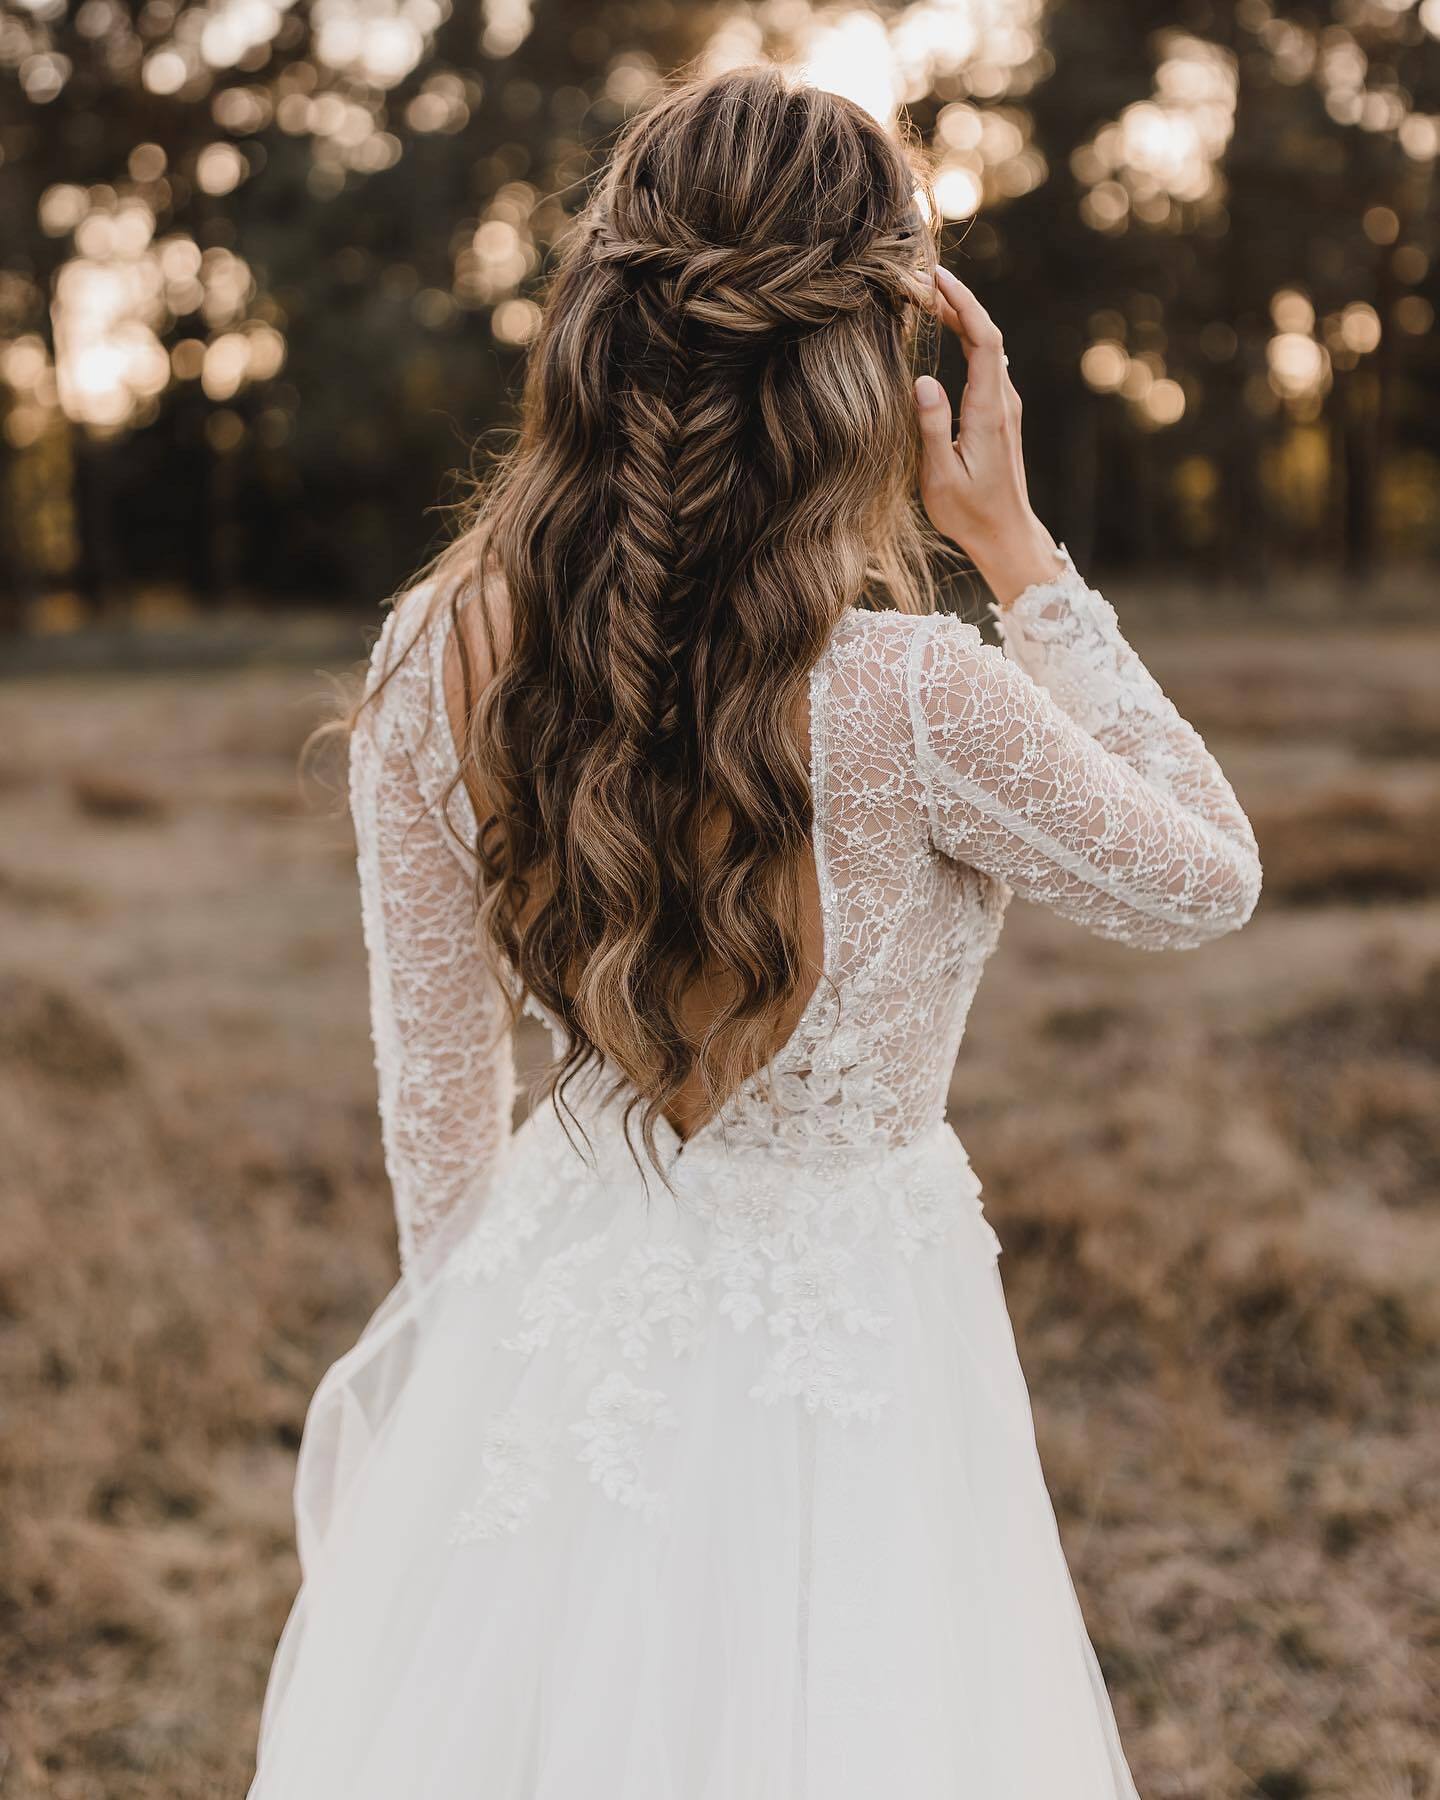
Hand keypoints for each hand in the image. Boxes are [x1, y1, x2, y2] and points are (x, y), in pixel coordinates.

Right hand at [914, 267, 1062, 607]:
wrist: (1005, 534)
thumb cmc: (969, 513)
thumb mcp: (941, 477)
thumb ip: (932, 427)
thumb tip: (923, 380)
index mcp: (988, 411)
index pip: (983, 340)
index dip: (963, 303)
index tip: (936, 278)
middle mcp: (1002, 402)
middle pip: (987, 334)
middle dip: (958, 301)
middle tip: (923, 279)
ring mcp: (1005, 406)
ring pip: (987, 346)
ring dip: (961, 316)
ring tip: (929, 296)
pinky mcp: (1000, 414)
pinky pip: (985, 361)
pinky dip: (966, 337)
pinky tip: (946, 330)